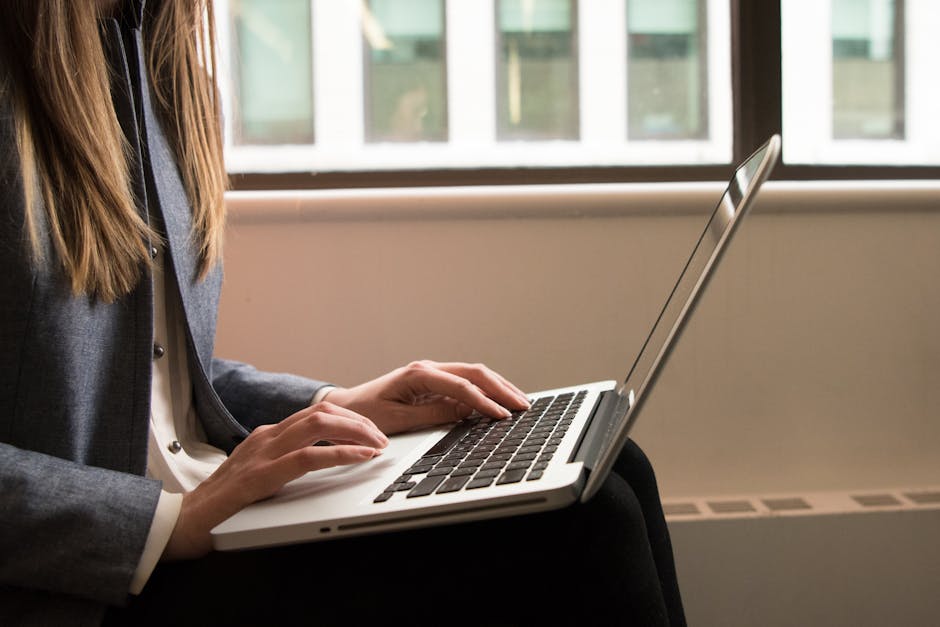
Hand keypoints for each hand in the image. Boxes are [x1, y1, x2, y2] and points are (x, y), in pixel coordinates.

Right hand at [162, 401, 387, 559]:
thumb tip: (323, 458)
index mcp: (268, 435)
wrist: (184, 523)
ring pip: (319, 424)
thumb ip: (286, 462)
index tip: (372, 432)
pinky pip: (309, 457)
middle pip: (323, 411)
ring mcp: (263, 453)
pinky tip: (360, 459)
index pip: (316, 413)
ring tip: (377, 445)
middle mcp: (267, 436)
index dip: (350, 419)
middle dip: (359, 421)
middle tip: (381, 438)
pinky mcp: (262, 475)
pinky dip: (341, 454)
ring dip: (356, 432)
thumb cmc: (224, 504)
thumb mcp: (262, 474)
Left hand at [324, 360, 529, 434]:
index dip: (484, 401)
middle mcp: (428, 369)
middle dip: (501, 388)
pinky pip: (466, 384)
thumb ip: (432, 415)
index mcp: (418, 374)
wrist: (346, 407)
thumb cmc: (365, 413)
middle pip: (474, 372)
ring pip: (474, 375)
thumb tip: (463, 413)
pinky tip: (500, 401)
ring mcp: (432, 374)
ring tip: (519, 402)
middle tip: (523, 405)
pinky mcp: (434, 383)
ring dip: (498, 387)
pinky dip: (486, 391)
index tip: (501, 415)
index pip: (461, 385)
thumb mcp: (397, 420)